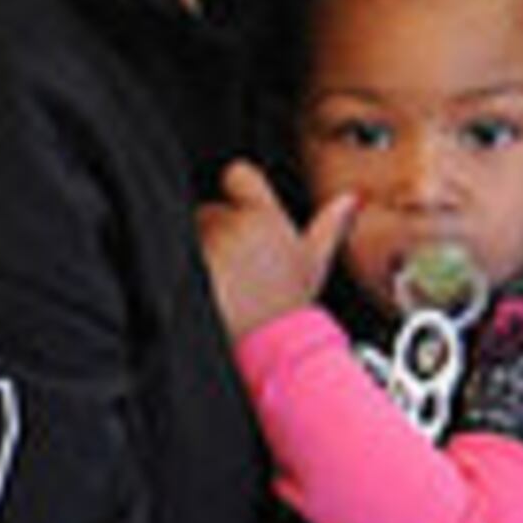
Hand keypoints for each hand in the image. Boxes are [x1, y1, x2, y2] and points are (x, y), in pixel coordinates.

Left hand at [200, 160, 353, 341]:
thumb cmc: (289, 308)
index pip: (239, 174)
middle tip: (237, 267)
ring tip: (221, 282)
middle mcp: (233, 226)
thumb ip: (329, 225)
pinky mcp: (182, 266)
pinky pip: (173, 256)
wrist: (266, 347)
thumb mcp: (314, 265)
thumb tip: (349, 198)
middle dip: (217, 232)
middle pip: (209, 209)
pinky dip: (182, 271)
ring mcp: (204, 245)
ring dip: (200, 252)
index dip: (237, 188)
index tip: (241, 209)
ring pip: (190, 234)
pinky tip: (204, 288)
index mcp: (265, 218)